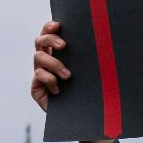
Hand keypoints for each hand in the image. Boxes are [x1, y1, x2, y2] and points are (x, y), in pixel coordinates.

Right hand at [30, 20, 114, 142]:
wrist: (85, 117)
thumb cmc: (93, 90)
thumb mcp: (93, 71)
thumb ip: (94, 56)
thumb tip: (106, 36)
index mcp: (58, 52)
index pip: (48, 33)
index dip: (49, 26)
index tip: (58, 25)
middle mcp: (47, 60)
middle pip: (39, 40)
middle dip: (50, 39)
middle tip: (64, 46)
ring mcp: (39, 73)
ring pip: (39, 57)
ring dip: (54, 64)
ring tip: (68, 75)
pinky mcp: (36, 88)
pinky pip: (38, 76)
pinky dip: (49, 79)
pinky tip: (59, 89)